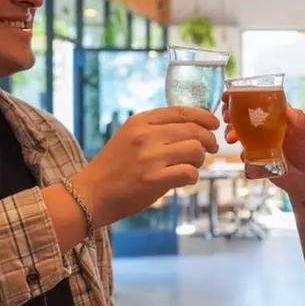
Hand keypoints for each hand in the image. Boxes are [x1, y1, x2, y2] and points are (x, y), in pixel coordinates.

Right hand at [72, 106, 218, 225]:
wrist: (90, 193)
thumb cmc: (114, 167)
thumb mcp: (129, 136)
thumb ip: (156, 129)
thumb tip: (193, 126)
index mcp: (140, 121)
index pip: (182, 112)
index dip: (204, 117)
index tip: (213, 124)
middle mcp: (146, 135)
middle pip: (194, 130)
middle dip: (208, 141)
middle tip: (209, 150)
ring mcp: (150, 157)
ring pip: (196, 150)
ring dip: (199, 160)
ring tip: (191, 166)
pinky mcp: (154, 179)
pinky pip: (189, 173)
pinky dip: (193, 177)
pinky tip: (185, 179)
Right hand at [221, 95, 304, 199]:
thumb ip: (302, 123)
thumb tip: (290, 112)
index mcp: (278, 114)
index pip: (259, 99)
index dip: (243, 94)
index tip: (231, 94)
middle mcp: (266, 126)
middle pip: (243, 115)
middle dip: (231, 113)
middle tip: (227, 116)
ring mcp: (260, 142)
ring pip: (240, 133)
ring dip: (232, 132)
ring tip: (231, 137)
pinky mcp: (257, 158)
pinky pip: (245, 154)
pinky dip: (241, 154)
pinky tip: (244, 155)